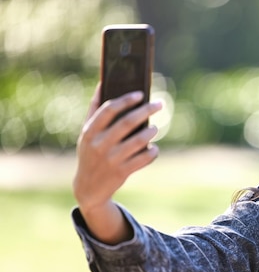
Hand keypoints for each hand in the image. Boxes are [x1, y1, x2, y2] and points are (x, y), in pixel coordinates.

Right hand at [72, 84, 161, 242]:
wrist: (89, 188)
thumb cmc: (91, 153)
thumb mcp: (87, 133)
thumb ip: (94, 110)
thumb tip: (103, 83)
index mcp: (90, 132)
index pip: (109, 110)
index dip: (126, 100)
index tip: (140, 94)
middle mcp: (100, 144)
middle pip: (128, 123)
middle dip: (146, 111)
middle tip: (159, 104)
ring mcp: (112, 159)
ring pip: (139, 141)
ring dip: (151, 132)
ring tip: (155, 128)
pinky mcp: (123, 172)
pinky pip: (144, 159)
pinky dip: (152, 152)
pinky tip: (153, 148)